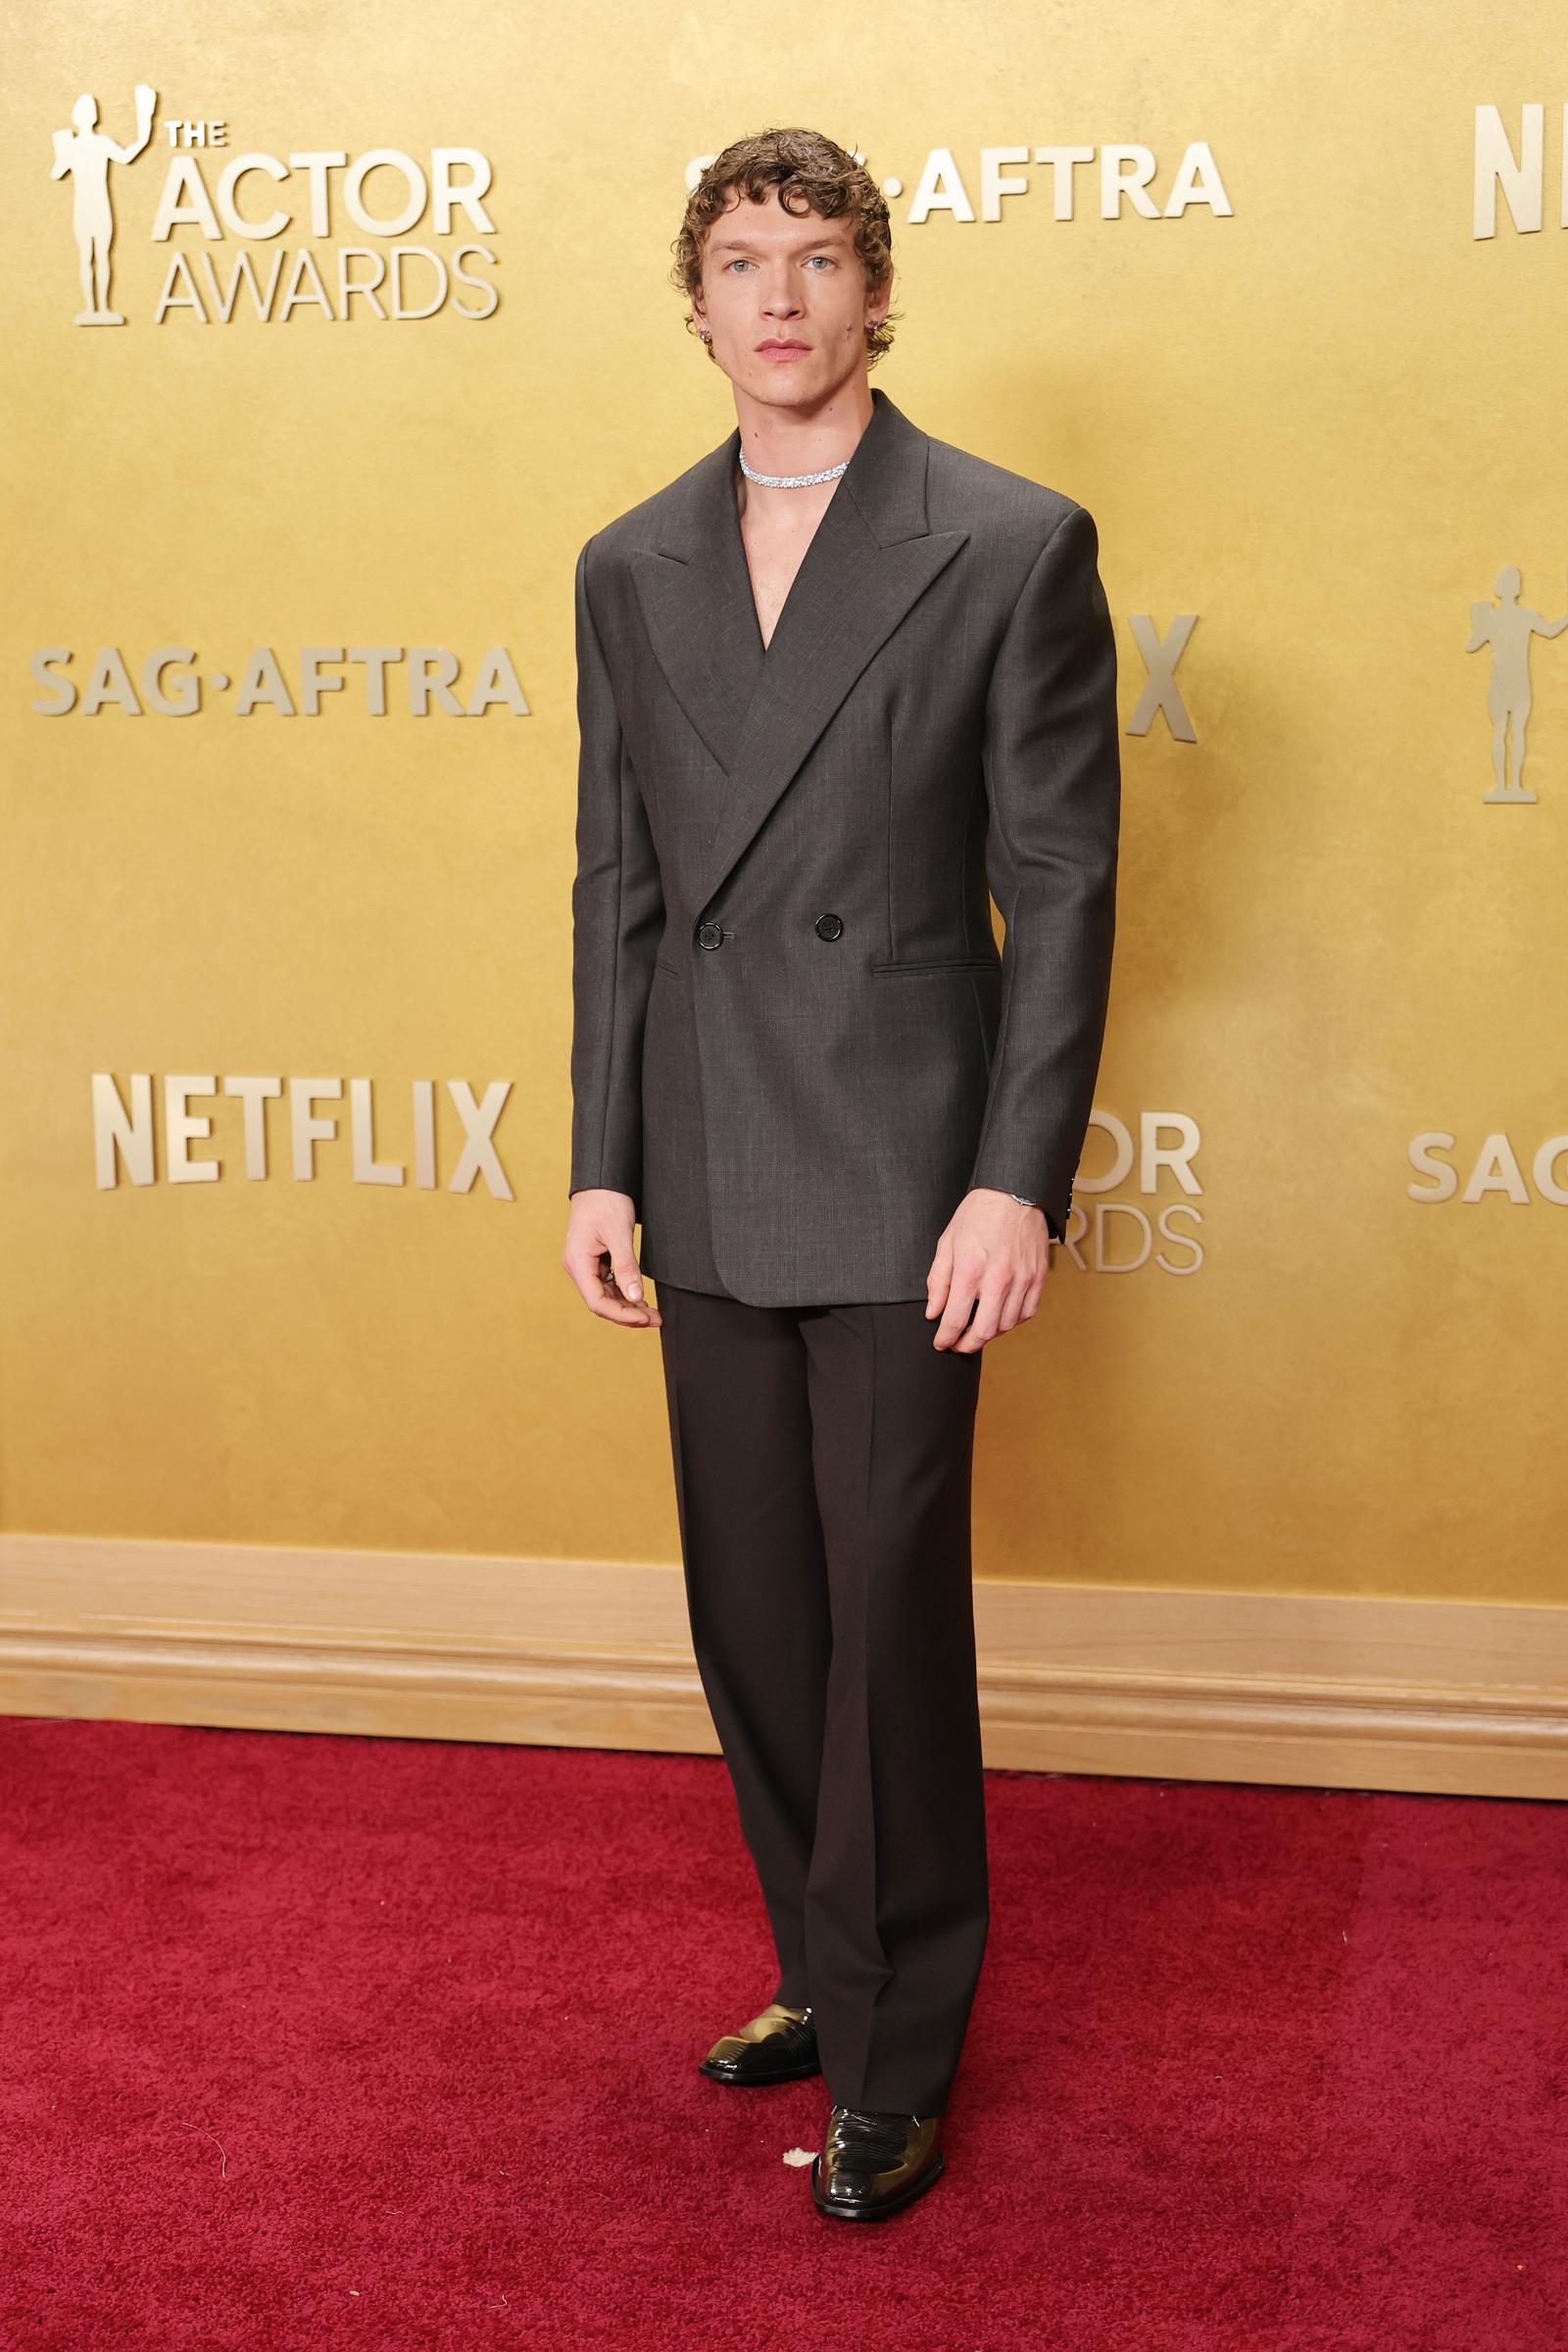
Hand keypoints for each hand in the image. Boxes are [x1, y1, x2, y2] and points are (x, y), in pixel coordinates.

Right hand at [562, 1188, 661, 1326]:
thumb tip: (636, 1297)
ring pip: (606, 1296)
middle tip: (656, 1319)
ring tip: (652, 1313)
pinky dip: (624, 1293)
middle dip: (628, 1314)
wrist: (601, 1180)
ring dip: (628, 1306)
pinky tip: (640, 1298)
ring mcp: (586, 1264)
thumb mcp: (618, 1233)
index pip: (597, 1302)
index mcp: (578, 1263)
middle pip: (602, 1303)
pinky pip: (608, 1284)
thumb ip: (626, 1267)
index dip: (622, 1315)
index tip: (646, 1318)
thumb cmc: (606, 1201)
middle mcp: (578, 1267)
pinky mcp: (595, 1260)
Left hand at [925, 1188, 1049, 1352]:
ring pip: (1007, 1325)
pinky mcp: (1038, 1277)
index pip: (956, 1319)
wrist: (1014, 1192)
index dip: (945, 1338)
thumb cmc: (978, 1215)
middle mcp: (998, 1279)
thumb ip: (939, 1280)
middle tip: (958, 1345)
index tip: (941, 1342)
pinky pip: (1027, 1312)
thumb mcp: (948, 1243)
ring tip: (977, 1329)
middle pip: (984, 1331)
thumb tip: (933, 1312)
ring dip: (990, 1334)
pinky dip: (1012, 1322)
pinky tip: (1000, 1317)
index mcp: (971, 1269)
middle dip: (967, 1345)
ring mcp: (1022, 1279)